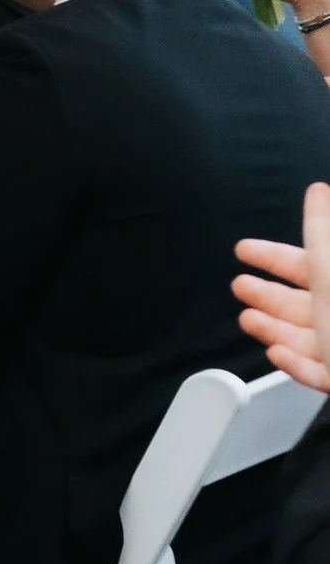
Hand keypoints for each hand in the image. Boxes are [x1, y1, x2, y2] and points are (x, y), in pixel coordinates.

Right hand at [234, 182, 329, 391]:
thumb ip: (321, 234)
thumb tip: (318, 193)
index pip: (310, 260)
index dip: (272, 255)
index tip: (244, 249)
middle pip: (309, 299)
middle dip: (269, 293)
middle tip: (241, 285)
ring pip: (308, 335)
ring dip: (273, 326)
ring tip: (247, 319)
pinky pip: (317, 370)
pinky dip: (294, 362)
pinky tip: (277, 354)